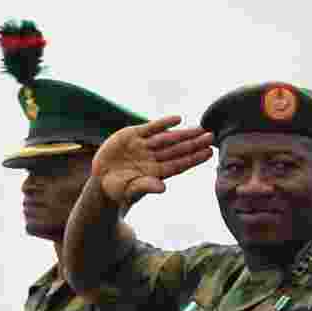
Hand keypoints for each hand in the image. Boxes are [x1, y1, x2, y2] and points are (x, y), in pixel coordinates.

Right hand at [92, 115, 213, 206]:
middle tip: (211, 136)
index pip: (180, 164)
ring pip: (168, 138)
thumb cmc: (118, 189)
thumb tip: (162, 188)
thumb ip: (146, 187)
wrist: (100, 178)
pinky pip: (151, 128)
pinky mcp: (133, 135)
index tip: (209, 152)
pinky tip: (178, 119)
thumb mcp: (130, 190)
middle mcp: (154, 157)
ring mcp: (145, 145)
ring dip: (184, 133)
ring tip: (201, 129)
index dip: (194, 158)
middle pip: (178, 149)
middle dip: (194, 143)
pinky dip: (164, 123)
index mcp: (156, 172)